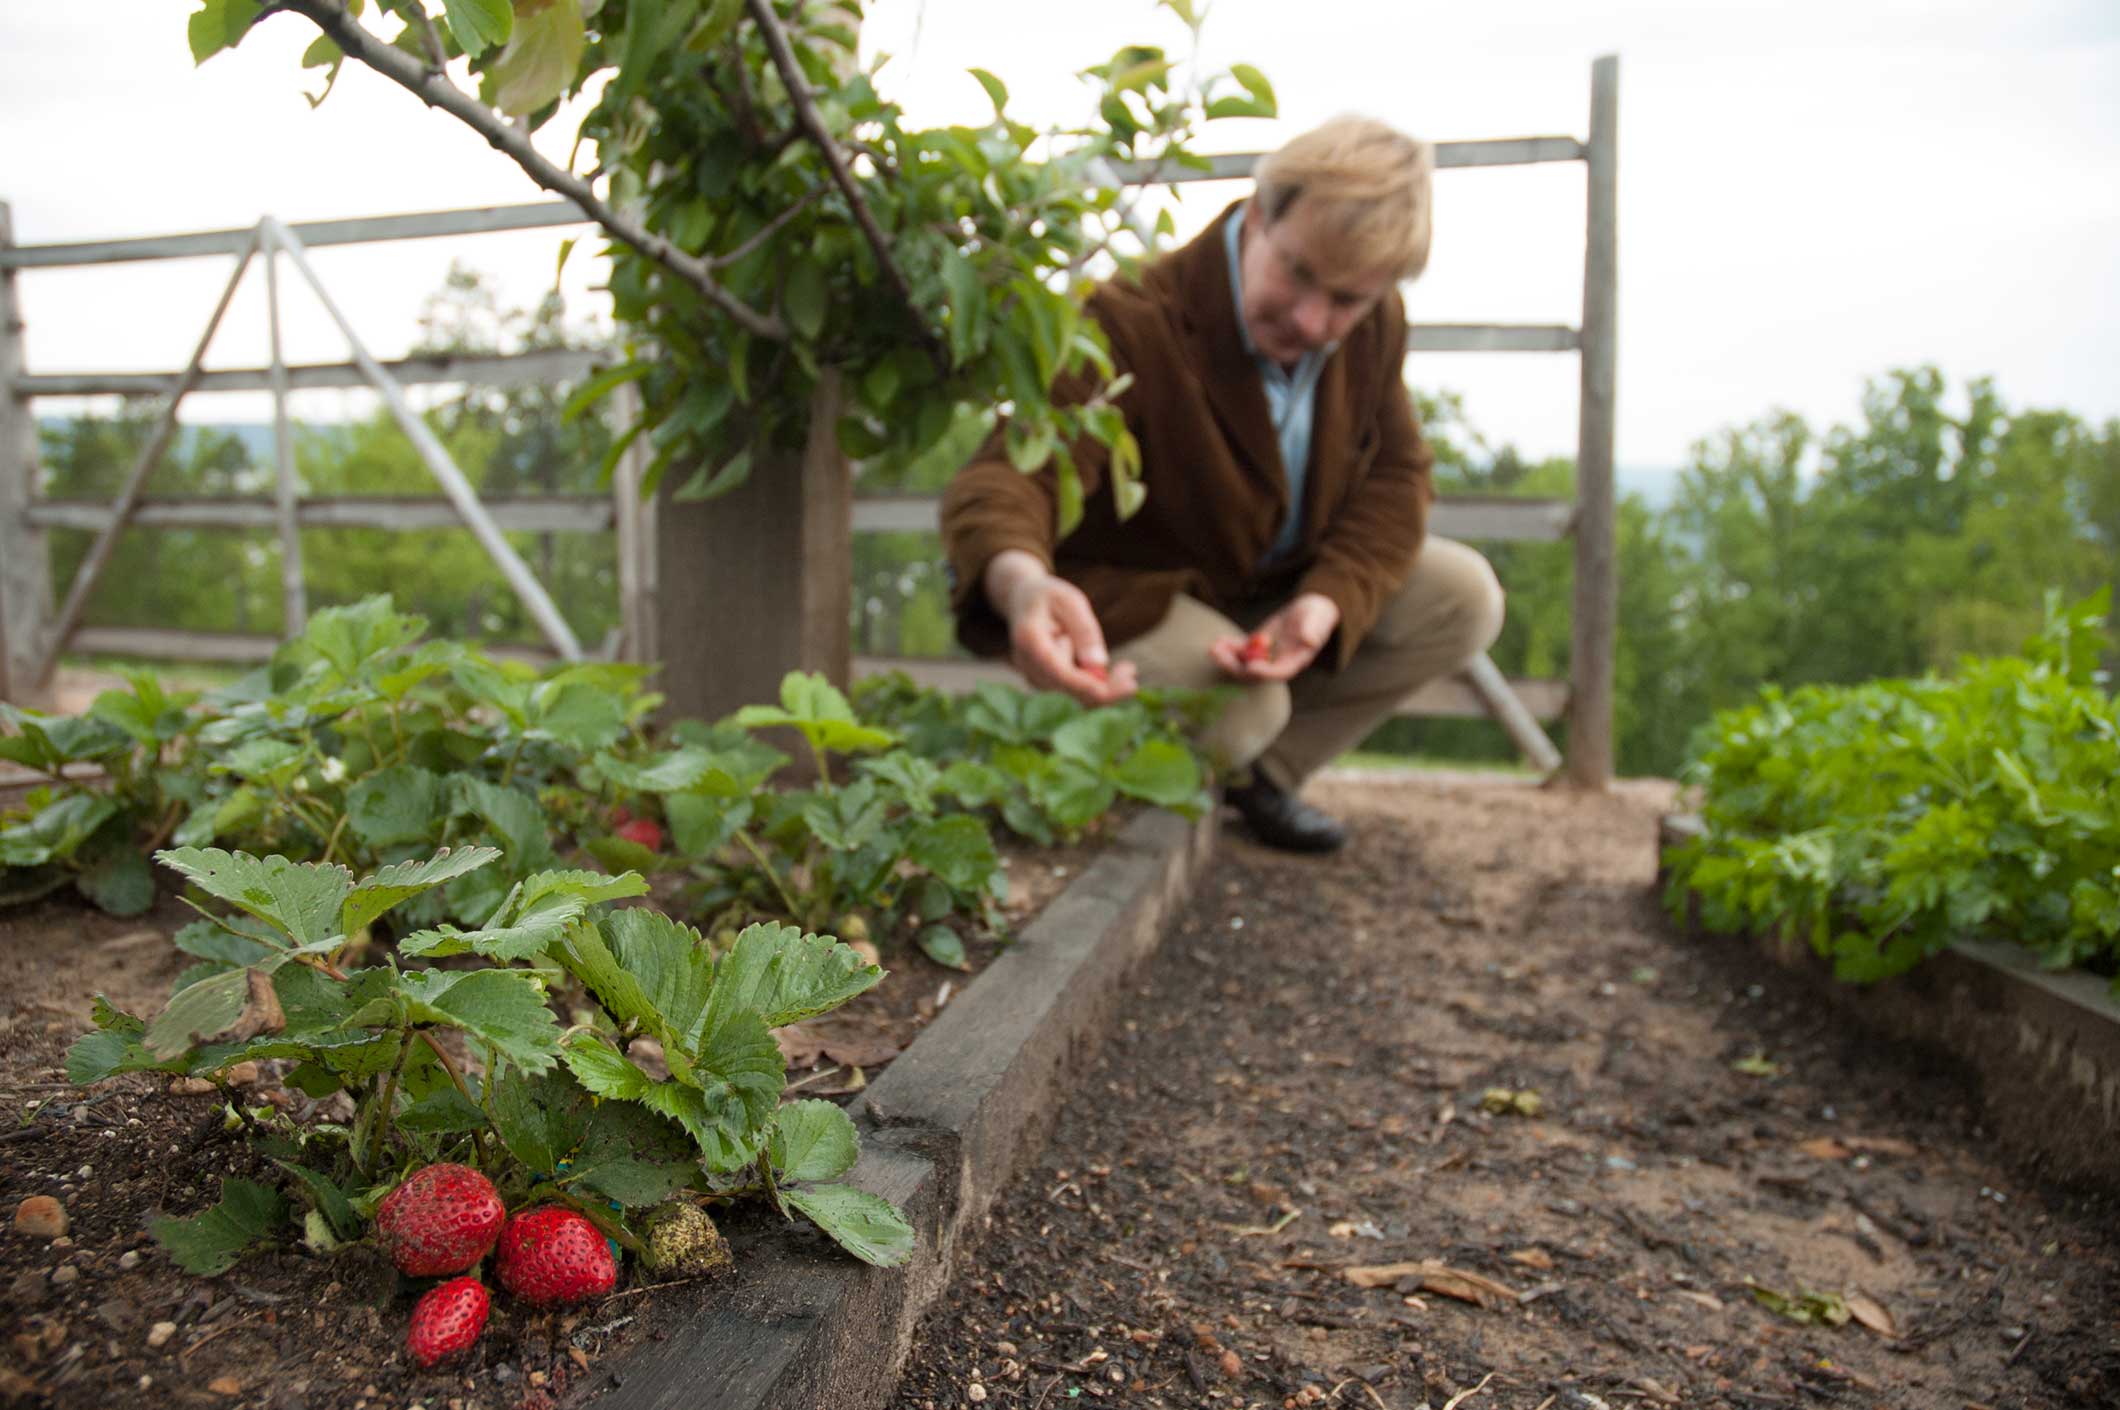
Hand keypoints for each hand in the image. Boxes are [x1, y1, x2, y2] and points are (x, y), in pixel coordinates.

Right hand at [985, 550, 1138, 704]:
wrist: (1023, 601)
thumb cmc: (1049, 596)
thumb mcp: (1071, 601)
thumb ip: (1084, 630)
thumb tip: (1099, 664)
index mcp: (1030, 641)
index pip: (1063, 675)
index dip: (1096, 686)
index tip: (1129, 686)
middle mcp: (1028, 666)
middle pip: (1071, 692)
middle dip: (1108, 688)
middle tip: (1132, 672)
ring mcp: (1035, 678)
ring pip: (1075, 696)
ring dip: (1105, 686)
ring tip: (1126, 669)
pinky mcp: (1046, 684)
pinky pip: (1075, 693)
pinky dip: (1097, 686)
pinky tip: (1113, 672)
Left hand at [1208, 593, 1339, 681]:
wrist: (1312, 612)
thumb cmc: (1318, 615)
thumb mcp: (1318, 619)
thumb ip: (1313, 630)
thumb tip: (1310, 640)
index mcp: (1296, 661)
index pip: (1279, 673)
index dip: (1264, 672)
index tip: (1250, 666)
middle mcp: (1279, 663)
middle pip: (1255, 673)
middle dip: (1235, 666)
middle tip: (1218, 654)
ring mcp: (1267, 656)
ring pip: (1244, 664)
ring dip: (1227, 658)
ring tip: (1214, 647)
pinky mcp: (1258, 646)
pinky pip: (1241, 651)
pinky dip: (1229, 647)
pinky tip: (1218, 641)